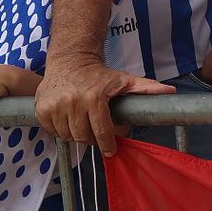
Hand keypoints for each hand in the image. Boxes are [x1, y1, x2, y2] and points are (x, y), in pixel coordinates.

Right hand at [35, 57, 173, 155]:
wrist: (70, 60)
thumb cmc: (100, 74)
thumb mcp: (124, 80)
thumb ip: (146, 88)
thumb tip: (170, 92)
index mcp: (94, 97)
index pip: (102, 132)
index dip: (108, 145)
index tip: (111, 150)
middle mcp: (72, 102)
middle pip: (84, 137)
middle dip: (92, 139)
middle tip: (96, 132)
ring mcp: (54, 106)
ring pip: (68, 136)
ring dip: (77, 135)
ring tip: (83, 124)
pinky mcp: (41, 109)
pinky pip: (52, 131)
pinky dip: (60, 130)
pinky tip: (68, 120)